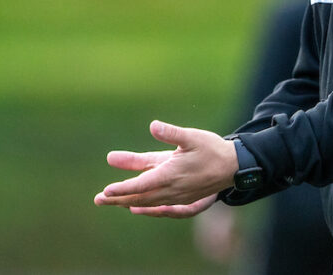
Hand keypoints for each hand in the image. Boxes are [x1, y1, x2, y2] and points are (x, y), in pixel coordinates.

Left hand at [93, 120, 237, 217]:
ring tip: (110, 200)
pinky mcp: (182, 198)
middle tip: (98, 199)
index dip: (123, 188)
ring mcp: (177, 196)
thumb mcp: (192, 137)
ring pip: (148, 202)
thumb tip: (153, 126)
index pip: (141, 184)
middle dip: (118, 198)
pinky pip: (158, 205)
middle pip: (140, 197)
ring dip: (128, 201)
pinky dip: (144, 205)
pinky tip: (135, 206)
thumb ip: (171, 133)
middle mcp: (172, 189)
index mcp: (172, 174)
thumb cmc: (212, 149)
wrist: (234, 167)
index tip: (106, 190)